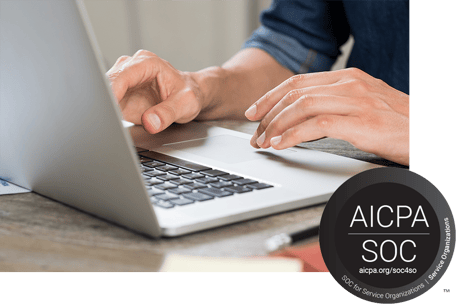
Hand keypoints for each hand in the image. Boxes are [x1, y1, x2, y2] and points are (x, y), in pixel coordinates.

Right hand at [107, 50, 202, 132]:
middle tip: (107, 121)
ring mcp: (124, 82)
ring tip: (110, 125)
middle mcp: (132, 68)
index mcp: (147, 63)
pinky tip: (112, 124)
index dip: (112, 93)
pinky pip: (108, 105)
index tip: (108, 109)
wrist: (190, 95)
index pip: (122, 76)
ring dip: (105, 109)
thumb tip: (150, 122)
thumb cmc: (189, 93)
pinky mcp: (121, 96)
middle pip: (107, 83)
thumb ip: (168, 112)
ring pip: (104, 94)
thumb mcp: (186, 103)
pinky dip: (108, 115)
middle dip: (105, 102)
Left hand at [245, 68, 409, 164]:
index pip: (298, 82)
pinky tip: (282, 145)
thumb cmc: (398, 123)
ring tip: (264, 142)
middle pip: (294, 92)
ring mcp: (355, 101)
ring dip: (276, 125)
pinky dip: (293, 135)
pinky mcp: (361, 122)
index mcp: (348, 78)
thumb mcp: (365, 104)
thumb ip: (336, 104)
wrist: (430, 132)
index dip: (271, 96)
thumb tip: (303, 117)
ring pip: (301, 106)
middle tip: (254, 132)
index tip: (255, 111)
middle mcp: (349, 84)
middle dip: (268, 113)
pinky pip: (316, 125)